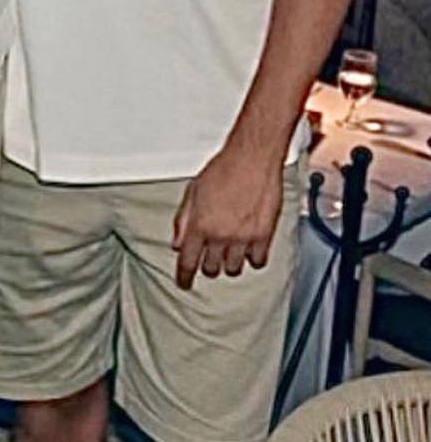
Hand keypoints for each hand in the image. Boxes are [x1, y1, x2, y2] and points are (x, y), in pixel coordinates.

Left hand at [172, 142, 283, 288]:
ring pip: (234, 268)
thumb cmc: (223, 169)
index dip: (184, 276)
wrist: (252, 158)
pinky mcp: (264, 236)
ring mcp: (243, 237)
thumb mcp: (193, 191)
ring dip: (229, 263)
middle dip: (208, 267)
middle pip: (211, 269)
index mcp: (200, 224)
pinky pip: (258, 261)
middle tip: (209, 260)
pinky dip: (252, 259)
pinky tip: (249, 249)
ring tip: (229, 251)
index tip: (184, 283)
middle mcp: (220, 234)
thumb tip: (176, 243)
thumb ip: (184, 220)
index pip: (187, 261)